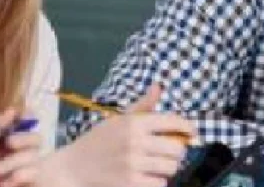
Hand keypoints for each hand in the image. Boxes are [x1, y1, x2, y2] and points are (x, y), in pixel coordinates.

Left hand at [0, 109, 41, 186]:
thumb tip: (12, 110)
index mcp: (4, 140)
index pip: (23, 124)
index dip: (27, 117)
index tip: (24, 114)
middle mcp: (17, 152)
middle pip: (36, 137)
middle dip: (23, 139)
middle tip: (9, 143)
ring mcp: (25, 166)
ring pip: (35, 154)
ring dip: (14, 161)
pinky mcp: (30, 179)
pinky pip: (35, 171)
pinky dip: (19, 175)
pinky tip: (6, 182)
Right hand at [39, 84, 194, 186]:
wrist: (71, 169)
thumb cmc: (97, 142)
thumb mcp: (118, 119)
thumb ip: (142, 106)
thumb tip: (159, 86)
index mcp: (135, 123)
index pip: (174, 122)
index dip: (188, 127)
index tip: (191, 133)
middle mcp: (135, 142)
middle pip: (177, 148)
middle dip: (176, 151)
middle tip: (169, 153)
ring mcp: (133, 164)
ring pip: (171, 167)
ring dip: (167, 168)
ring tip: (156, 165)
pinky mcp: (130, 184)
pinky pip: (160, 184)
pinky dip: (157, 182)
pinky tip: (147, 177)